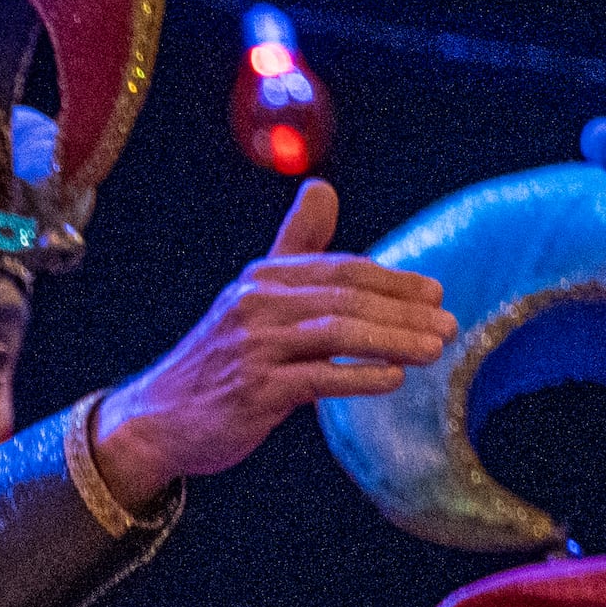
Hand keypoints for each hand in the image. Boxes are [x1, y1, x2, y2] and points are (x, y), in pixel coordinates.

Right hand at [84, 180, 457, 496]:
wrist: (157, 421)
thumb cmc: (218, 361)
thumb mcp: (253, 298)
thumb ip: (295, 246)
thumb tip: (322, 186)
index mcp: (263, 279)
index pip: (342, 270)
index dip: (393, 280)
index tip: (435, 294)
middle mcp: (256, 307)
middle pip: (346, 300)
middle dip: (404, 312)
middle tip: (448, 325)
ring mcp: (253, 350)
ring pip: (338, 336)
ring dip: (393, 342)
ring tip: (434, 351)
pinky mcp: (253, 392)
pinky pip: (318, 380)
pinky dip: (360, 378)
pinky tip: (393, 380)